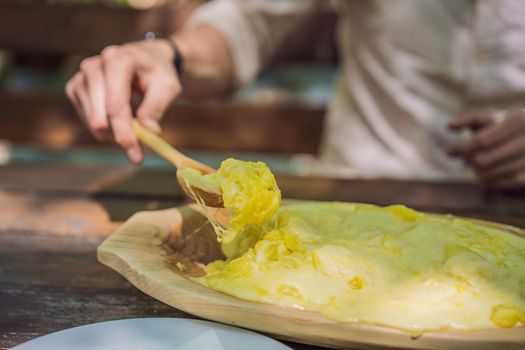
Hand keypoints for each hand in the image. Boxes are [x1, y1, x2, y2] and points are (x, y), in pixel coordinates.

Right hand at [65, 39, 180, 162]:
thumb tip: (149, 130)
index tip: (135, 153)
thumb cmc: (158, 74)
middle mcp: (94, 66)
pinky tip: (119, 123)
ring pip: (93, 120)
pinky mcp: (76, 88)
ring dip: (113, 134)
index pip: (116, 103)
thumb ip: (157, 106)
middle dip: (120, 137)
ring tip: (135, 130)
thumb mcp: (168, 87)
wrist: (146, 61)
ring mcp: (82, 77)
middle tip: (137, 155)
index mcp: (118, 60)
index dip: (124, 130)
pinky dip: (104, 129)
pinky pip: (87, 119)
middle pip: (101, 115)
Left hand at [447, 109, 524, 189]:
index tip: (448, 151)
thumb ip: (470, 119)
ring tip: (475, 167)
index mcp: (517, 120)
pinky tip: (484, 175)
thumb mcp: (490, 118)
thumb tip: (448, 126)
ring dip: (476, 172)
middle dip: (468, 160)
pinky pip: (499, 184)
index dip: (461, 147)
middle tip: (465, 160)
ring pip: (489, 174)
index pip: (481, 141)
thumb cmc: (503, 127)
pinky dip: (488, 181)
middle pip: (482, 160)